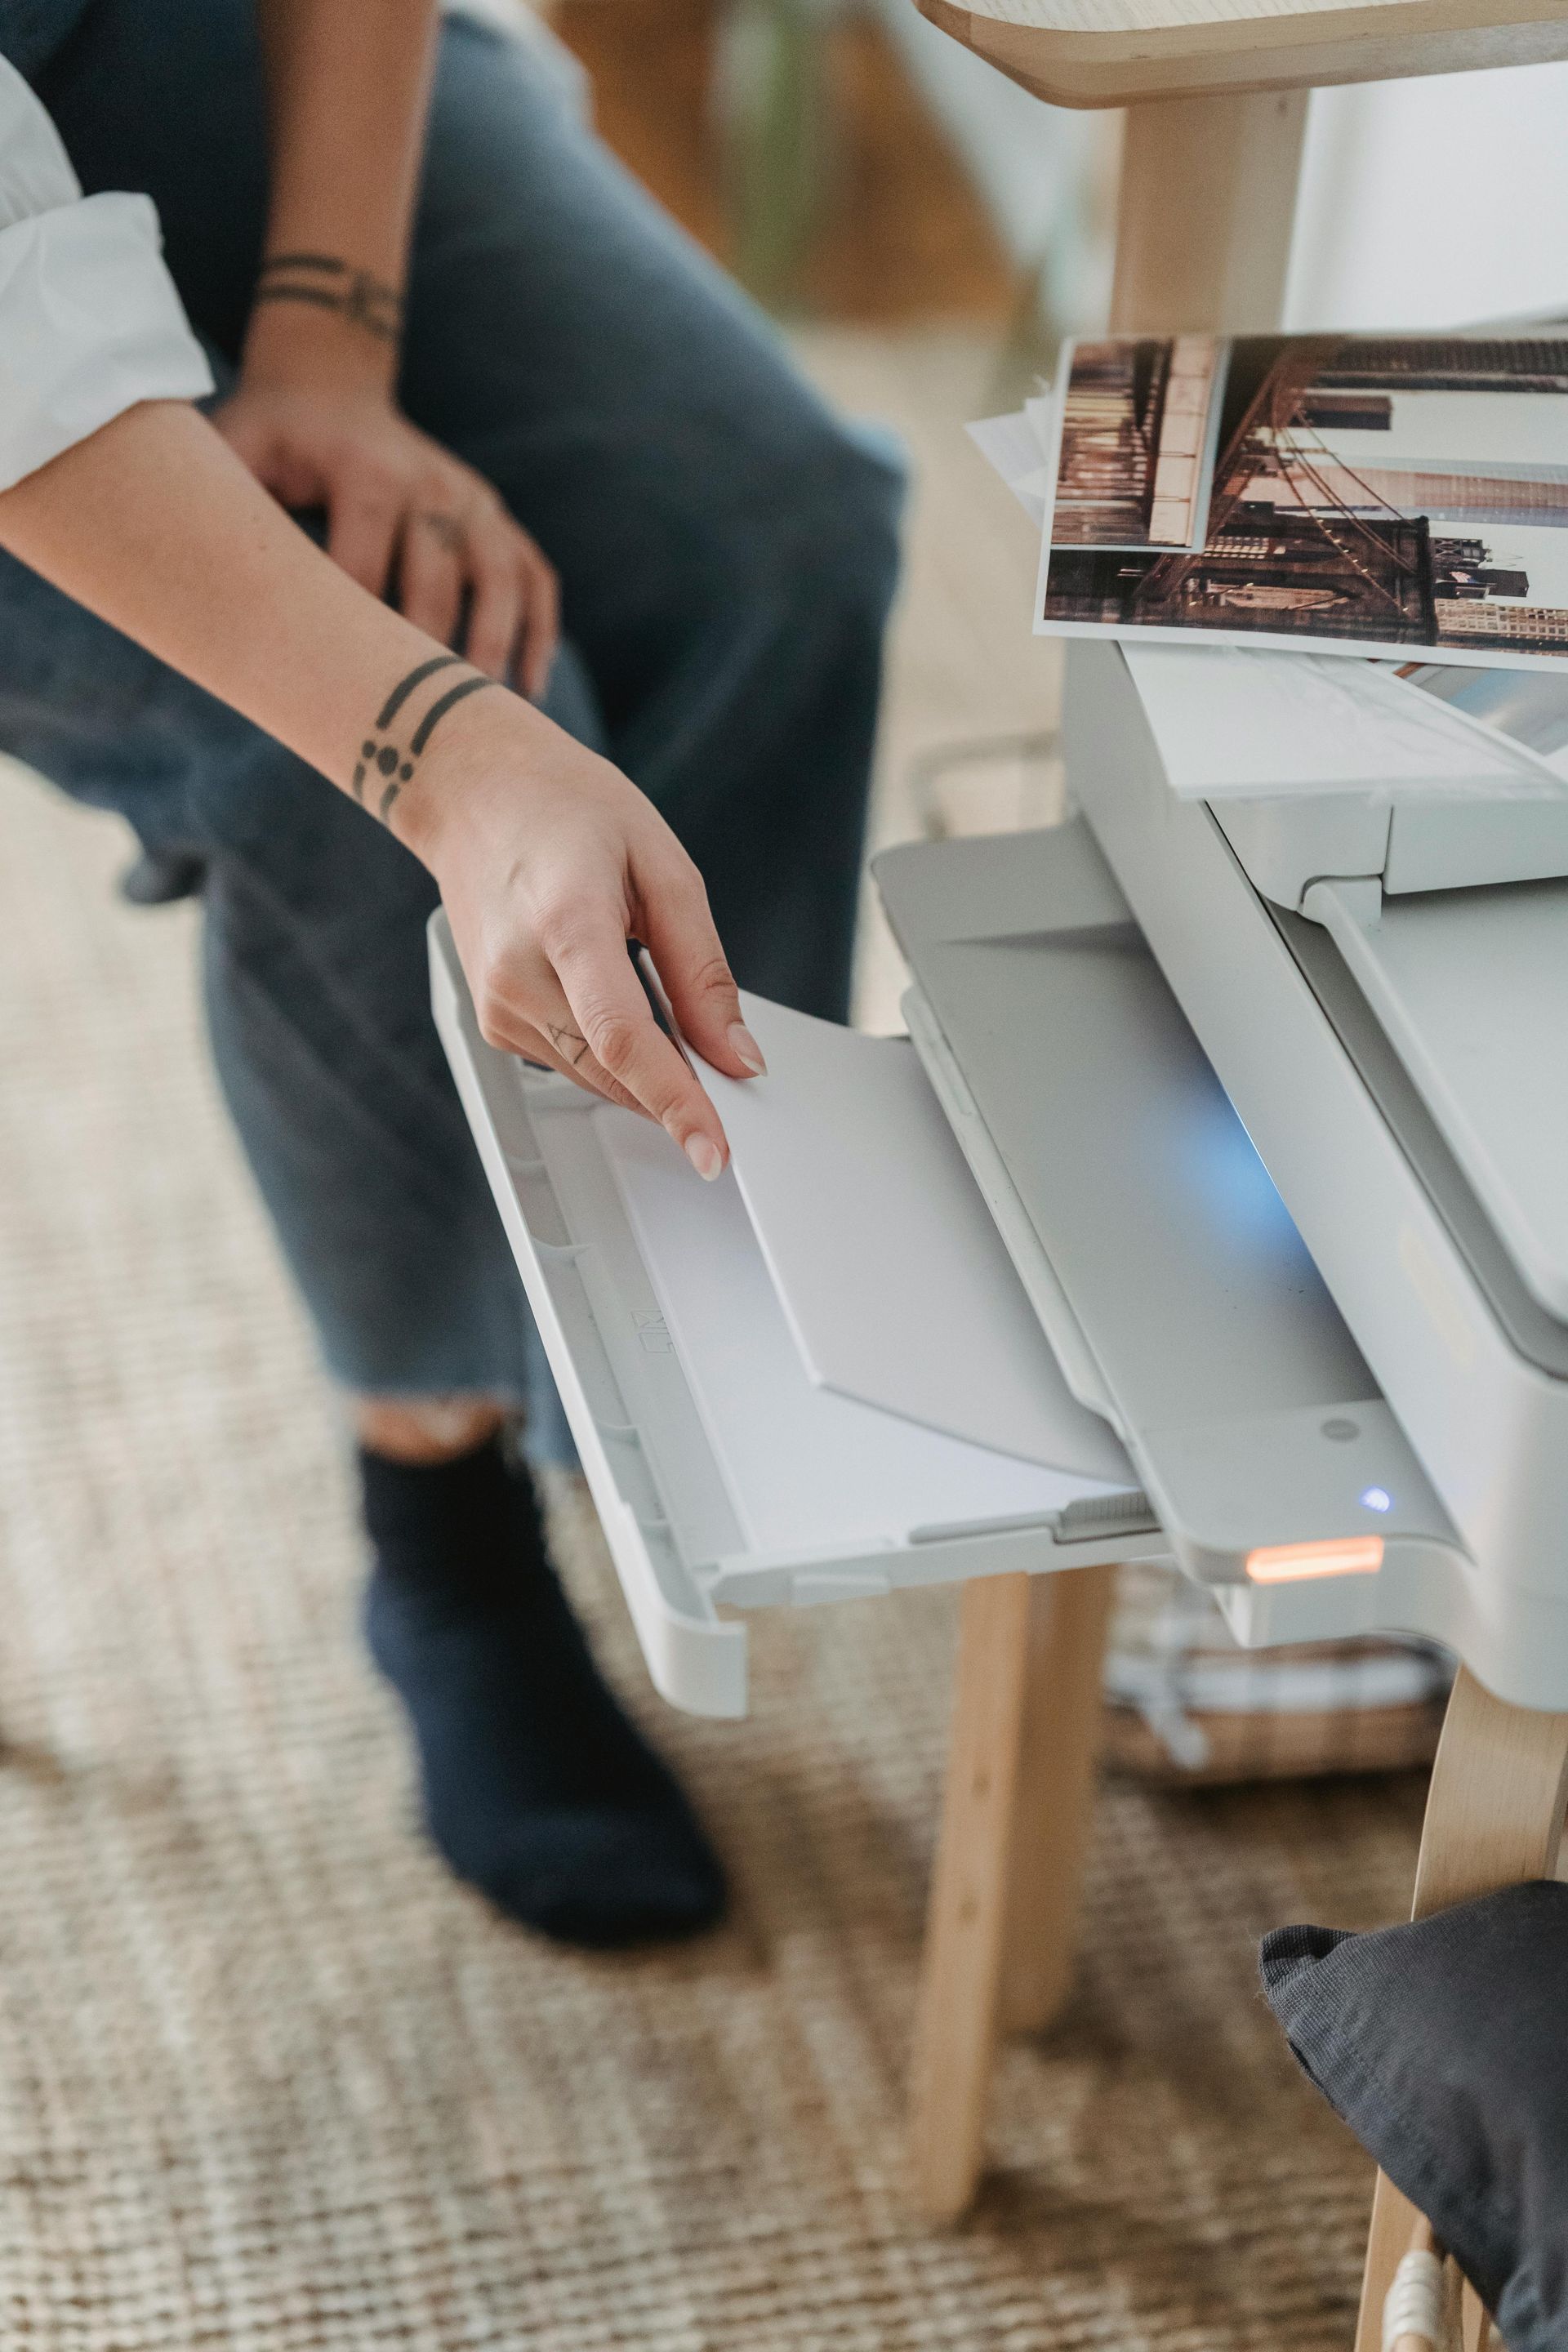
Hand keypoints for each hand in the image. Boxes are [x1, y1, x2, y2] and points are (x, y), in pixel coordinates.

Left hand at [214, 380, 558, 695]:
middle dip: (428, 652)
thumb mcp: (237, 447)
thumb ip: (226, 499)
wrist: (330, 385)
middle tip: (415, 722)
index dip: (352, 632)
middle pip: (440, 581)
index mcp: (369, 470)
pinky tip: (528, 687)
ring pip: (502, 579)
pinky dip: (538, 631)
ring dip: (497, 644)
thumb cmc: (273, 436)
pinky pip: (535, 577)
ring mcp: (474, 499)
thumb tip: (197, 579)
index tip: (341, 696)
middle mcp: (433, 481)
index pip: (365, 567)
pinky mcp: (498, 517)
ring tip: (488, 709)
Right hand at [397, 686, 766, 1175]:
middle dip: (677, 1091)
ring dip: (646, 1069)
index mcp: (568, 922)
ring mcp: (497, 1003)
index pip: (624, 1038)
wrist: (474, 792)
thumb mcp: (663, 866)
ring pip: (594, 1078)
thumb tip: (736, 1055)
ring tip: (657, 993)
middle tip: (726, 1072)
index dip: (675, 1101)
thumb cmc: (565, 809)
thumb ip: (702, 970)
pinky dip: (611, 1053)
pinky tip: (616, 995)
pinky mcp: (493, 1022)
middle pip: (613, 1071)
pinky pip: (571, 1063)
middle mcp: (518, 973)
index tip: (713, 1149)